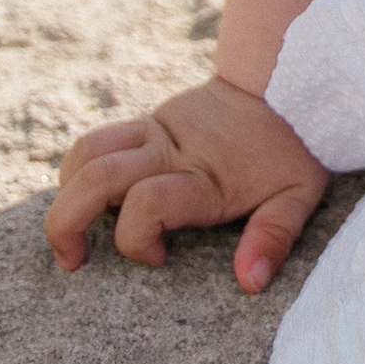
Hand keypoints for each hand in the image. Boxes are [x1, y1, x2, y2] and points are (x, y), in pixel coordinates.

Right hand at [46, 77, 329, 295]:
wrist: (284, 81)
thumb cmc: (292, 149)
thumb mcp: (299, 195)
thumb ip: (274, 237)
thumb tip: (250, 282)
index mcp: (205, 176)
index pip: (147, 203)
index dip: (136, 239)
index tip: (158, 260)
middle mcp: (170, 150)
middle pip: (95, 176)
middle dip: (66, 222)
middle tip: (72, 260)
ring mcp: (154, 131)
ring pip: (85, 151)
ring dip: (66, 193)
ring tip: (73, 231)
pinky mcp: (147, 121)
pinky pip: (96, 141)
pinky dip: (78, 172)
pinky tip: (90, 201)